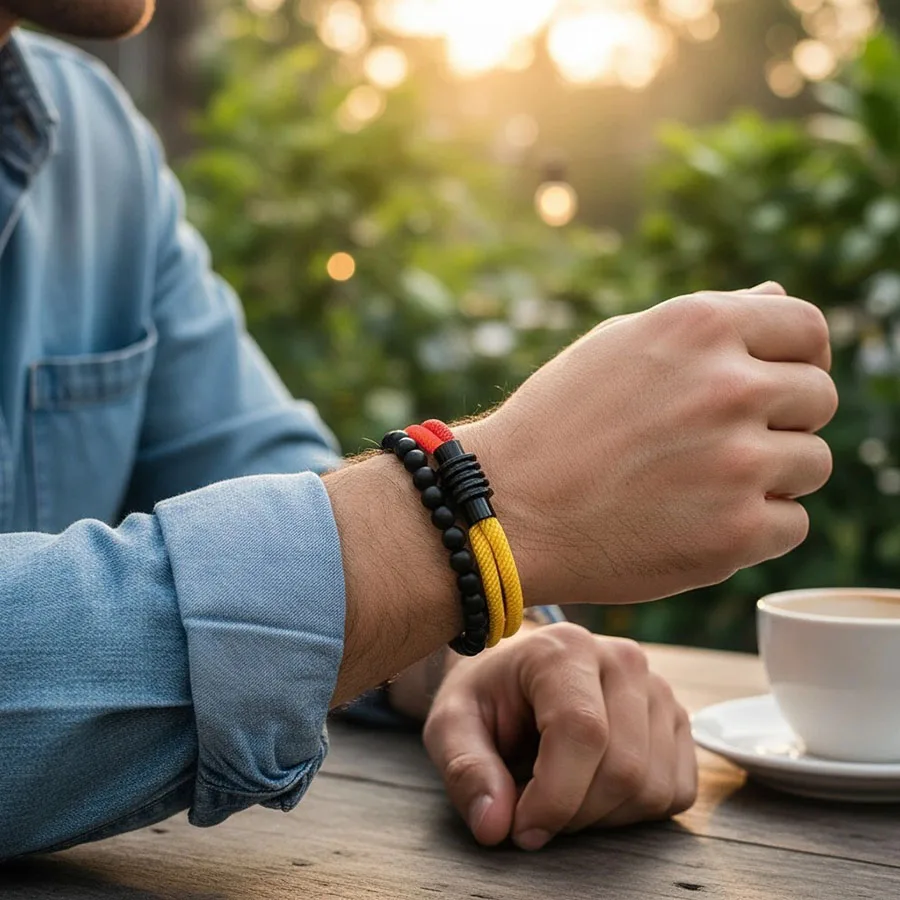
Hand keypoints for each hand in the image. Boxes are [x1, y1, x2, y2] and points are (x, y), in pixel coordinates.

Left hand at [423, 622, 696, 849]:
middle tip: (535, 810)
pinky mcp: (678, 721)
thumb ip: (467, 769)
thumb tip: (495, 824)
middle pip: (623, 768)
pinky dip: (634, 812)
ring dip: (602, 816)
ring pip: (652, 788)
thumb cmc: (486, 699)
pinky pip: (675, 793)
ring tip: (561, 792)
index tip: (522, 828)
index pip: (582, 731)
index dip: (555, 797)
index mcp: (564, 648)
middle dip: (574, 814)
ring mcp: (658, 688)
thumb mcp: (452, 725)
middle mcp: (622, 659)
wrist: (517, 677)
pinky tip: (594, 788)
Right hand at [461, 283, 836, 606]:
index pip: (808, 329)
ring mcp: (738, 462)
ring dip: (773, 476)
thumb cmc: (556, 423)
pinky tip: (697, 522)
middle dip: (781, 421)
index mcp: (701, 326)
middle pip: (819, 399)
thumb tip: (777, 292)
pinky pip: (791, 524)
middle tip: (721, 444)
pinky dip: (755, 529)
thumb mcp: (619, 345)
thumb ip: (707, 321)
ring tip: (703, 485)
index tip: (775, 385)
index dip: (797, 359)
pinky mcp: (736, 533)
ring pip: (813, 465)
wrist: (504, 507)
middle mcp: (729, 386)